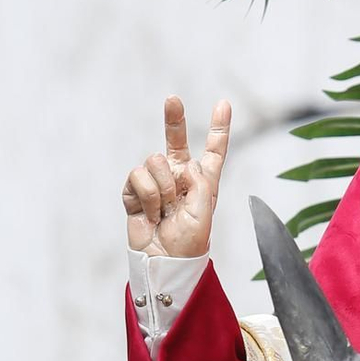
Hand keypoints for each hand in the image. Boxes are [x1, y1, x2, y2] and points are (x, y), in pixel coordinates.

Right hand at [122, 96, 231, 257]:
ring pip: (155, 161)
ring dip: (162, 188)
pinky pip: (138, 176)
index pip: (213, 151)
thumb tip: (185, 163)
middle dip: (174, 119)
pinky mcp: (135, 191)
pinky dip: (146, 196)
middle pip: (175, 141)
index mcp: (203, 182)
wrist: (164, 261)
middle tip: (172, 99)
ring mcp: (157, 182)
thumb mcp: (203, 212)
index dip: (218, 128)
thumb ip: (200, 182)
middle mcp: (180, 177)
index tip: (223, 104)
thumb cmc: (189, 242)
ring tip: (165, 210)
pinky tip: (151, 213)